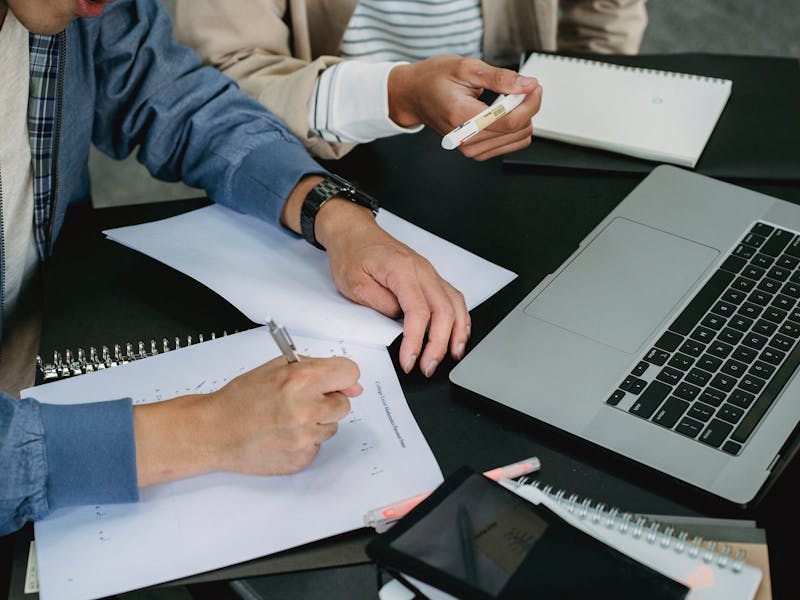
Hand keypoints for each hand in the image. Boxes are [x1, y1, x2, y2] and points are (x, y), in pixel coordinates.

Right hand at [133, 354, 361, 486]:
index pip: (350, 373)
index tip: (334, 381)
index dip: (342, 376)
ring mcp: (305, 438)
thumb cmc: (242, 398)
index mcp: (302, 380)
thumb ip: (317, 368)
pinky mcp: (301, 459)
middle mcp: (306, 409)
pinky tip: (283, 434)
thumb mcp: (277, 368)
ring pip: (332, 426)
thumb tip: (353, 385)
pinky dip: (305, 440)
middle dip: (328, 400)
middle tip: (301, 400)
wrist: (215, 432)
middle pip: (344, 404)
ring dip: (316, 421)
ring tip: (287, 418)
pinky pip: (318, 446)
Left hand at [316, 200, 470, 377]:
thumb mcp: (354, 285)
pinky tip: (457, 333)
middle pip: (444, 311)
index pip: (419, 312)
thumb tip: (399, 323)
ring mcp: (429, 272)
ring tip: (452, 355)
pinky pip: (453, 298)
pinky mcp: (429, 277)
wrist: (353, 231)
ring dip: (457, 332)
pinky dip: (460, 318)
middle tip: (428, 366)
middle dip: (439, 344)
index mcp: (402, 270)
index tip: (410, 361)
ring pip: (455, 304)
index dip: (416, 341)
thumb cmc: (352, 253)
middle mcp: (422, 270)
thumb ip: (380, 305)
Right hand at [388, 55, 542, 160]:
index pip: (510, 121)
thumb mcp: (467, 68)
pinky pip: (509, 144)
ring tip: (508, 99)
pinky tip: (503, 113)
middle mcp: (466, 139)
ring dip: (521, 117)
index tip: (534, 87)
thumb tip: (527, 85)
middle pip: (517, 131)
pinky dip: (514, 128)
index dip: (530, 103)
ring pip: (518, 139)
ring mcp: (470, 149)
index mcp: (462, 117)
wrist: (414, 95)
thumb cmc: (435, 79)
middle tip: (520, 88)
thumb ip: (500, 78)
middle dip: (527, 107)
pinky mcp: (475, 152)